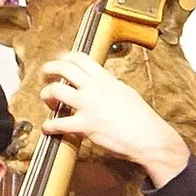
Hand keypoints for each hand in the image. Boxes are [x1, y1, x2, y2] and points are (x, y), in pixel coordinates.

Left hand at [39, 52, 189, 187]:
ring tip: (47, 100)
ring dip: (46, 94)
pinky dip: (50, 125)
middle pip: (64, 68)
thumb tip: (104, 84)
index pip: (81, 58)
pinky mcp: (87, 125)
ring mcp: (89, 106)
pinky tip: (47, 128)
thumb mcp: (127, 93)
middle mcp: (95, 89)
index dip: (66, 57)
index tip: (61, 61)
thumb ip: (111, 86)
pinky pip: (60, 123)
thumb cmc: (143, 120)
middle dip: (49, 69)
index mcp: (106, 80)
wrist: (151, 138)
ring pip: (56, 91)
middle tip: (45, 75)